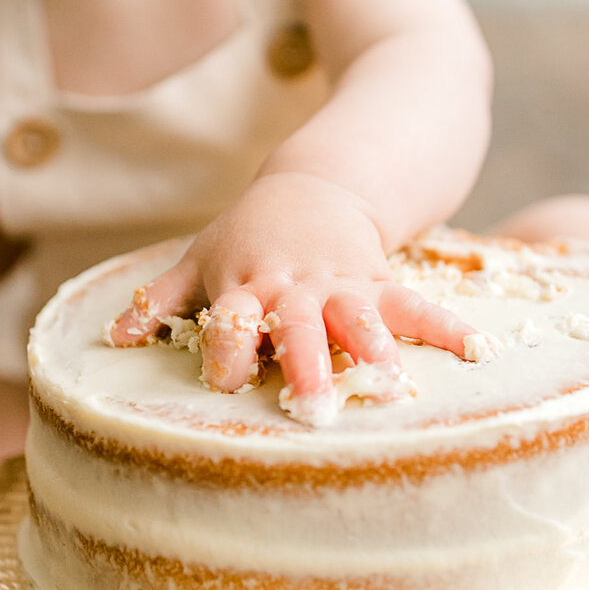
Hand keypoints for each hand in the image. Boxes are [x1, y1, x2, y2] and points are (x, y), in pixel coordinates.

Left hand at [107, 172, 481, 418]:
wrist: (315, 185)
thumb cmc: (245, 235)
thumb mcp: (198, 260)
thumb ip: (157, 302)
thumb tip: (113, 340)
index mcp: (244, 286)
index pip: (230, 322)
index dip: (228, 350)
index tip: (228, 381)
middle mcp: (293, 288)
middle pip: (295, 325)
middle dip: (303, 362)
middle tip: (310, 404)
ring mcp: (341, 285)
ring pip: (358, 317)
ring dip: (373, 348)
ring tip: (389, 383)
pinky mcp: (381, 282)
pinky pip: (415, 305)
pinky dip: (445, 326)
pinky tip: (475, 351)